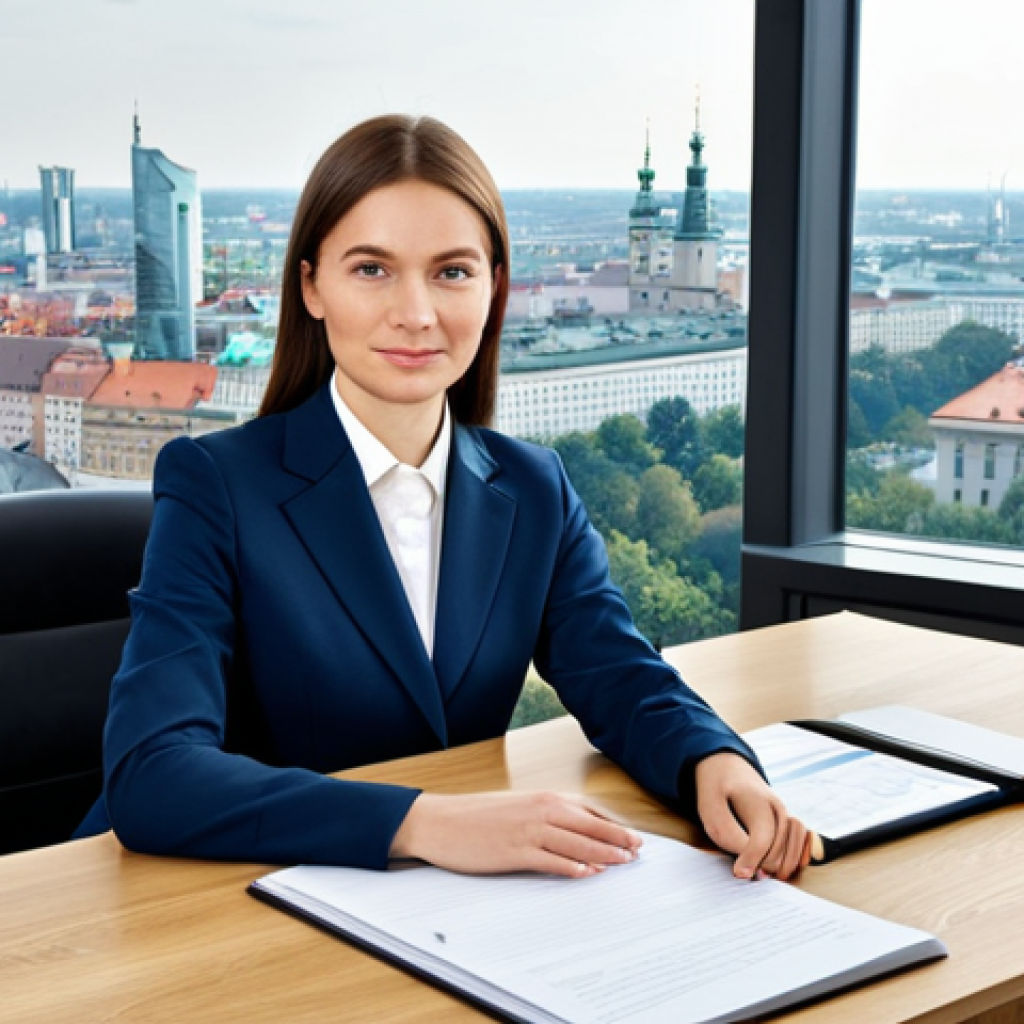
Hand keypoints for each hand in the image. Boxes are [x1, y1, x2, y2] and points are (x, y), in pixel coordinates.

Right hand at [389, 791, 642, 877]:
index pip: (586, 810)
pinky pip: (551, 860)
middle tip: (639, 849)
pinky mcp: (515, 851)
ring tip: (624, 862)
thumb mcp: (515, 807)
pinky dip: (572, 866)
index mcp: (541, 798)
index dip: (611, 823)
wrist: (438, 820)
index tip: (630, 834)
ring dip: (604, 852)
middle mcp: (540, 810)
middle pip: (589, 825)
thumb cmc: (474, 816)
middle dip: (617, 837)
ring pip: (577, 842)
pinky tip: (588, 873)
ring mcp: (529, 830)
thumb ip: (542, 814)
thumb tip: (569, 828)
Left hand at [694, 752, 811, 880]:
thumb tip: (746, 858)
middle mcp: (774, 802)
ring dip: (788, 859)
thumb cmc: (715, 789)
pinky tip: (790, 866)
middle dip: (768, 863)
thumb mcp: (708, 806)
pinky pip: (803, 833)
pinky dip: (800, 850)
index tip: (739, 874)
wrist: (725, 766)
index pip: (763, 836)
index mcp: (754, 797)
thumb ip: (725, 831)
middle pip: (781, 839)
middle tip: (753, 876)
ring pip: (797, 834)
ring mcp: (783, 808)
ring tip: (772, 876)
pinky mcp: (786, 815)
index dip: (752, 859)